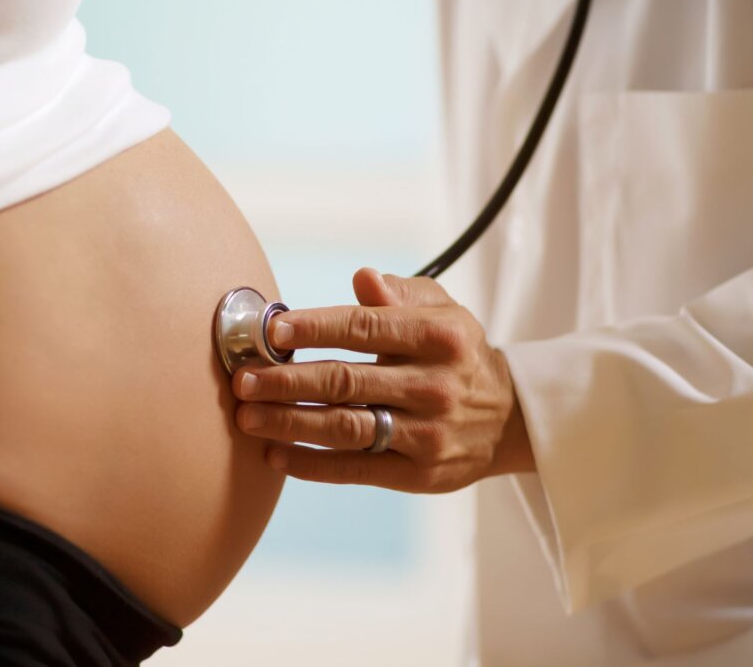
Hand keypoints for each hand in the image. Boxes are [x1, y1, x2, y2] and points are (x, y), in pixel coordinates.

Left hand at [231, 268, 534, 492]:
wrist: (509, 418)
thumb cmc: (457, 353)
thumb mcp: (443, 311)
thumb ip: (399, 294)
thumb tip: (361, 279)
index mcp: (438, 336)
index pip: (364, 327)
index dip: (314, 328)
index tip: (272, 330)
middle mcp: (433, 385)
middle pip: (345, 381)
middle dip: (287, 381)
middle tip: (243, 380)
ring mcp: (426, 433)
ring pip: (344, 428)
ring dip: (289, 423)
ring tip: (247, 417)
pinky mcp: (418, 474)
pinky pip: (355, 469)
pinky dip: (310, 464)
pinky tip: (274, 455)